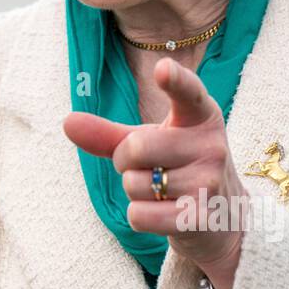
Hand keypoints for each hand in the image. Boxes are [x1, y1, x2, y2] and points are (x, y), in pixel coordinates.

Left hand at [63, 58, 245, 288]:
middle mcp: (210, 146)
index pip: (188, 92)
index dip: (175, 80)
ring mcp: (209, 182)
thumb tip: (68, 122)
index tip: (163, 69)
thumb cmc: (176, 166)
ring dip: (134, 191)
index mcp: (200, 116)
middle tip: (147, 166)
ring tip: (162, 190)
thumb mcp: (148, 142)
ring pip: (133, 184)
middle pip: (135, 147)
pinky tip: (163, 213)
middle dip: (125, 160)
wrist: (220, 217)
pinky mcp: (200, 218)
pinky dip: (139, 216)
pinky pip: (139, 215)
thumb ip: (109, 132)